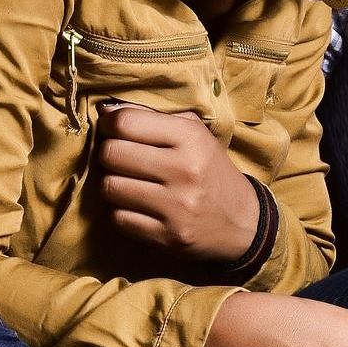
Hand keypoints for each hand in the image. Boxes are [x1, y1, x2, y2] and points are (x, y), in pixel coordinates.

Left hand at [95, 101, 258, 264]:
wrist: (242, 222)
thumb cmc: (210, 170)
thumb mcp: (194, 134)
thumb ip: (153, 117)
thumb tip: (105, 110)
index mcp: (191, 137)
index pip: (125, 123)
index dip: (109, 125)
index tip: (112, 131)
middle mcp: (184, 170)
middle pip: (111, 154)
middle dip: (108, 155)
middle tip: (120, 158)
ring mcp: (176, 206)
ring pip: (109, 188)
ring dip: (113, 185)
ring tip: (128, 183)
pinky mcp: (168, 236)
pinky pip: (118, 219)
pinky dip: (121, 212)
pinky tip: (136, 207)